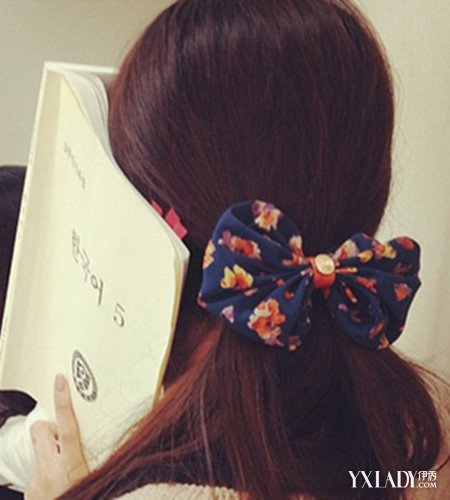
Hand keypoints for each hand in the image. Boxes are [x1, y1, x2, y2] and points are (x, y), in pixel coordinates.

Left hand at [25, 374, 88, 498]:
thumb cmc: (94, 496)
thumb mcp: (100, 477)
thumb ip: (98, 460)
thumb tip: (104, 444)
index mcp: (73, 466)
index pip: (67, 426)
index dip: (63, 401)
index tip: (60, 379)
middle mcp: (50, 472)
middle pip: (40, 431)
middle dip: (48, 430)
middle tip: (59, 441)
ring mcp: (36, 483)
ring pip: (39, 455)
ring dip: (49, 460)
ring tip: (63, 479)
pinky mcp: (28, 492)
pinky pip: (36, 475)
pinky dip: (45, 479)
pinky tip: (56, 492)